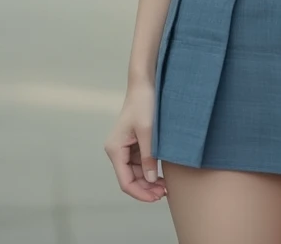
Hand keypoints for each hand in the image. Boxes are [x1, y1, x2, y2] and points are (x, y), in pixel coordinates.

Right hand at [104, 82, 166, 202]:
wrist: (145, 83)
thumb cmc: (144, 104)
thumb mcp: (148, 131)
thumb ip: (148, 156)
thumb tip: (150, 181)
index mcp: (115, 149)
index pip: (125, 181)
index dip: (140, 193)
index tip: (156, 197)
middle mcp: (117, 150)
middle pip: (130, 179)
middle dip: (146, 188)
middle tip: (164, 193)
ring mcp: (125, 147)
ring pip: (136, 172)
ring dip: (149, 181)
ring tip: (165, 186)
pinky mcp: (134, 143)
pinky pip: (140, 162)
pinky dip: (150, 170)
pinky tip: (162, 174)